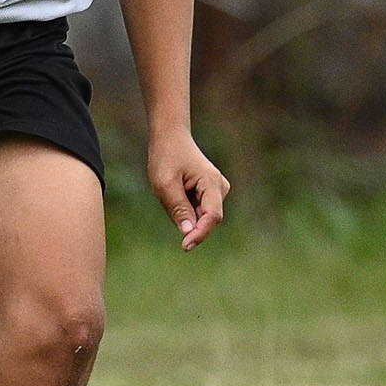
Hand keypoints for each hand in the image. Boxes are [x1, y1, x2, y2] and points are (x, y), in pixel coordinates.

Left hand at [146, 129, 228, 250]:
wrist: (170, 139)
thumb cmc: (166, 158)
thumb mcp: (165, 184)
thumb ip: (178, 208)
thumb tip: (188, 233)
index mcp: (212, 183)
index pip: (213, 216)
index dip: (200, 234)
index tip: (185, 246)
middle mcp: (219, 188)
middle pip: (206, 218)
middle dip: (186, 219)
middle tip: (167, 197)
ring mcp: (216, 191)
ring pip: (199, 215)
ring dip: (183, 212)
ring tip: (171, 189)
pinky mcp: (209, 193)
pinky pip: (196, 210)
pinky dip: (183, 207)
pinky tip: (175, 190)